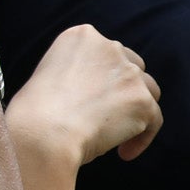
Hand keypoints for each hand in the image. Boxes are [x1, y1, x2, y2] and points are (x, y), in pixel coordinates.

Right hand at [5, 23, 161, 169]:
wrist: (43, 131)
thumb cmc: (35, 112)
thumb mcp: (50, 74)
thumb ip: (78, 72)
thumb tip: (96, 92)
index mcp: (81, 36)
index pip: (107, 53)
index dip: (104, 78)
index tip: (93, 99)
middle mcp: (109, 47)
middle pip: (132, 67)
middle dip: (123, 90)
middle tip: (108, 116)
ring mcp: (129, 73)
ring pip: (148, 91)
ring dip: (136, 111)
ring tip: (117, 135)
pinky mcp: (142, 100)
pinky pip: (154, 120)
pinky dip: (141, 138)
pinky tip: (124, 153)